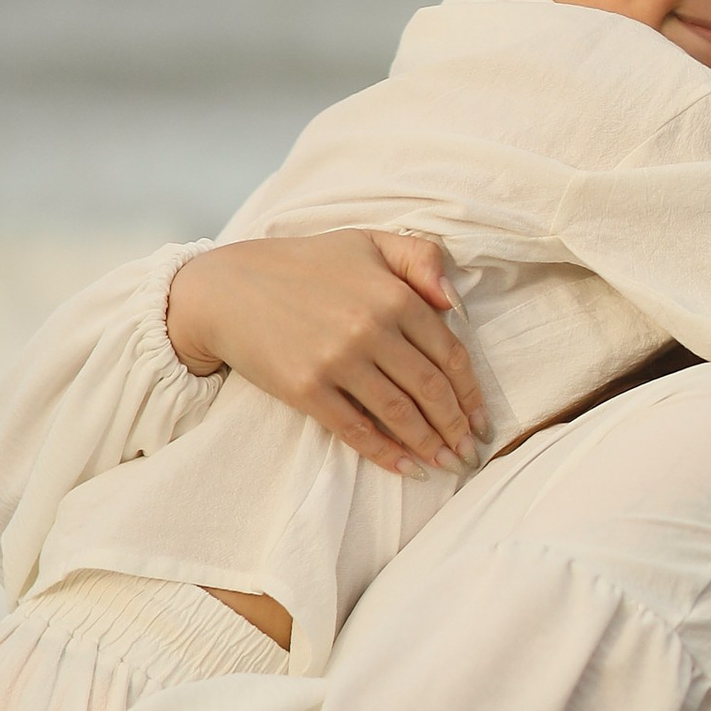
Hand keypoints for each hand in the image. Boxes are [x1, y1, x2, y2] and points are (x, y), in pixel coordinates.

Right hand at [164, 230, 486, 474]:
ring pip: (400, 413)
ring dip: (430, 445)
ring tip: (447, 465)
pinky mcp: (307, 389)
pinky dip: (386, 453)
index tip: (482, 420)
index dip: (471, 393)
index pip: (450, 353)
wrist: (228, 288)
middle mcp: (370, 328)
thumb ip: (420, 259)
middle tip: (471, 453)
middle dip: (457, 427)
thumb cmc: (303, 264)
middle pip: (430, 389)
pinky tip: (407, 468)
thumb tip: (455, 303)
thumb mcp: (366, 241)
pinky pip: (356, 429)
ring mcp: (338, 361)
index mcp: (393, 294)